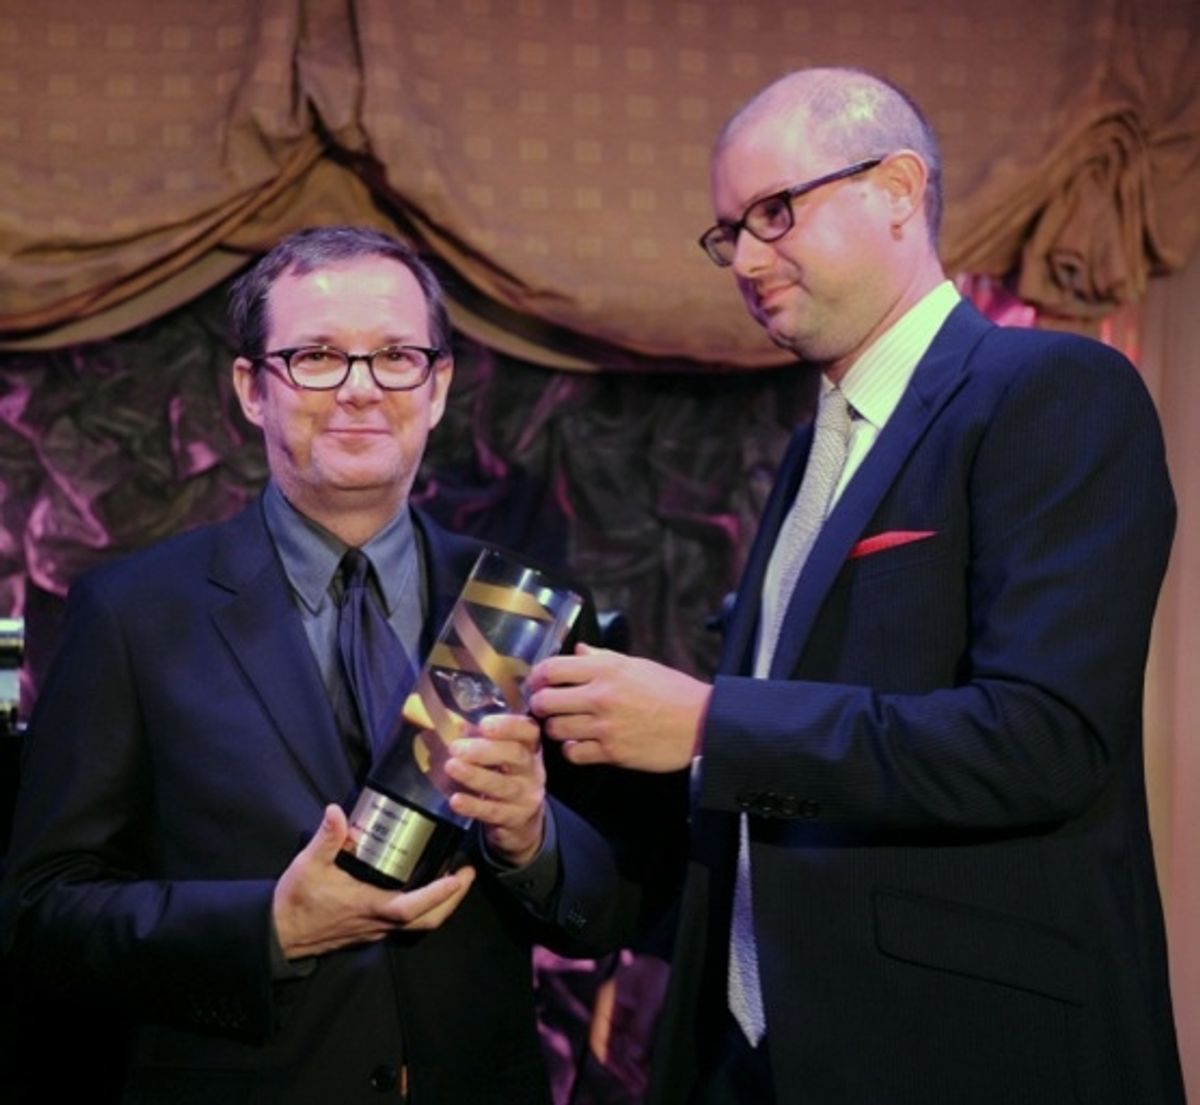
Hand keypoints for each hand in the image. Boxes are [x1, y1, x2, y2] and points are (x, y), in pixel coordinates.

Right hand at [272, 805, 474, 959]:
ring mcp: (378, 929)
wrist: (280, 933)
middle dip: (453, 900)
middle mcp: (379, 922)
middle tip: (468, 874)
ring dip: (442, 905)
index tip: (459, 877)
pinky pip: (408, 924)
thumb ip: (325, 838)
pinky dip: (425, 908)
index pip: (411, 907)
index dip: (438, 894)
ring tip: (455, 879)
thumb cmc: (296, 899)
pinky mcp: (373, 930)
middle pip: (427, 921)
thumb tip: (336, 811)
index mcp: (369, 906)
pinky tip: (427, 888)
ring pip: (420, 925)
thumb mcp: (308, 865)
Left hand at [446, 713, 545, 867]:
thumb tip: (453, 725)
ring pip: (503, 785)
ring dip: (475, 776)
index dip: (508, 725)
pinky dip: (473, 805)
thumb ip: (479, 739)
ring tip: (451, 767)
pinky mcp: (515, 818)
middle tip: (456, 748)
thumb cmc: (505, 777)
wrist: (522, 820)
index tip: (484, 724)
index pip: (527, 731)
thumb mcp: (499, 756)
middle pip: (515, 756)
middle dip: (484, 750)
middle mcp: (532, 770)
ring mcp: (526, 796)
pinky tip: (456, 800)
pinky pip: (493, 812)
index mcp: (529, 747)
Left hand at [527, 644, 709, 772]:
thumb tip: (578, 650)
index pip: (551, 669)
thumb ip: (603, 657)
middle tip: (545, 707)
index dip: (536, 677)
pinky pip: (573, 753)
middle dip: (539, 704)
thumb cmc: (672, 691)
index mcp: (607, 669)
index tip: (536, 682)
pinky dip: (572, 750)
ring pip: (555, 729)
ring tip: (566, 726)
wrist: (701, 723)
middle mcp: (601, 695)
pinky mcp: (612, 752)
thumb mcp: (638, 665)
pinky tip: (581, 743)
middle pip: (545, 701)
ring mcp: (605, 726)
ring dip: (556, 728)